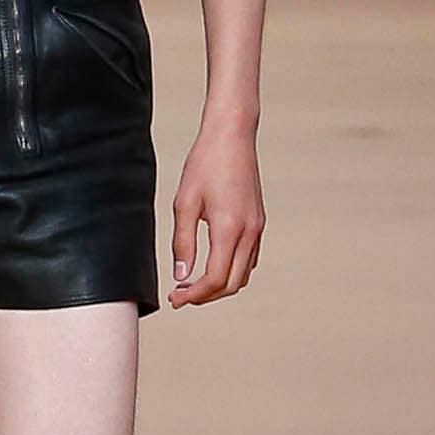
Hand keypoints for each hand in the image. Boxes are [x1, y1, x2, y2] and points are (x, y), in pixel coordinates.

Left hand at [169, 125, 263, 306]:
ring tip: (193, 282)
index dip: (194, 295)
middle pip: (232, 284)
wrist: (232, 136)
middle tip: (180, 295)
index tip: (175, 298)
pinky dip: (232, 270)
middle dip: (206, 296)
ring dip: (220, 285)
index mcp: (229, 228)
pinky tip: (211, 264)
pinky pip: (249, 259)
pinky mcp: (259, 222)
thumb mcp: (184, 202)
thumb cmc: (205, 163)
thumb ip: (183, 242)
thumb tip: (181, 275)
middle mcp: (249, 232)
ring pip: (244, 275)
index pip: (216, 279)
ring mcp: (258, 228)